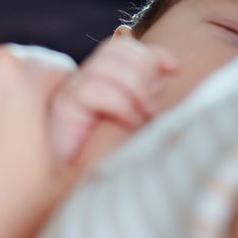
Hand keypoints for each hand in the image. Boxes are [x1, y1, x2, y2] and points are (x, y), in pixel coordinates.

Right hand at [46, 33, 177, 164]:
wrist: (73, 190)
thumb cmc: (107, 160)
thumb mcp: (136, 122)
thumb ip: (148, 96)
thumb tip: (170, 69)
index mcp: (99, 80)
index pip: (122, 47)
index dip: (151, 53)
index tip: (174, 67)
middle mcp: (83, 80)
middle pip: (117, 49)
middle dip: (145, 71)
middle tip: (153, 107)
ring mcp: (71, 91)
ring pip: (108, 65)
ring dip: (136, 90)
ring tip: (144, 118)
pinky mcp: (63, 108)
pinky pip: (96, 90)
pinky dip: (121, 105)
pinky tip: (128, 125)